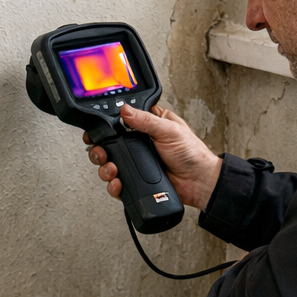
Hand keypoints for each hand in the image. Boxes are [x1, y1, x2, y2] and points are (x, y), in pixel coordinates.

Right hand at [85, 103, 222, 208]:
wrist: (200, 182)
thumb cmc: (192, 154)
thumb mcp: (169, 130)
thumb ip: (146, 121)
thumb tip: (125, 110)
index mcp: (147, 126)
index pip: (120, 122)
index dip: (106, 126)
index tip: (96, 131)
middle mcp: (138, 145)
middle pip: (109, 145)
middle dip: (100, 150)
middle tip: (102, 153)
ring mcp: (136, 164)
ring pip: (110, 165)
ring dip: (105, 169)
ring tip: (112, 170)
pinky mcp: (137, 182)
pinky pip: (118, 184)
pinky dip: (114, 186)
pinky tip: (118, 183)